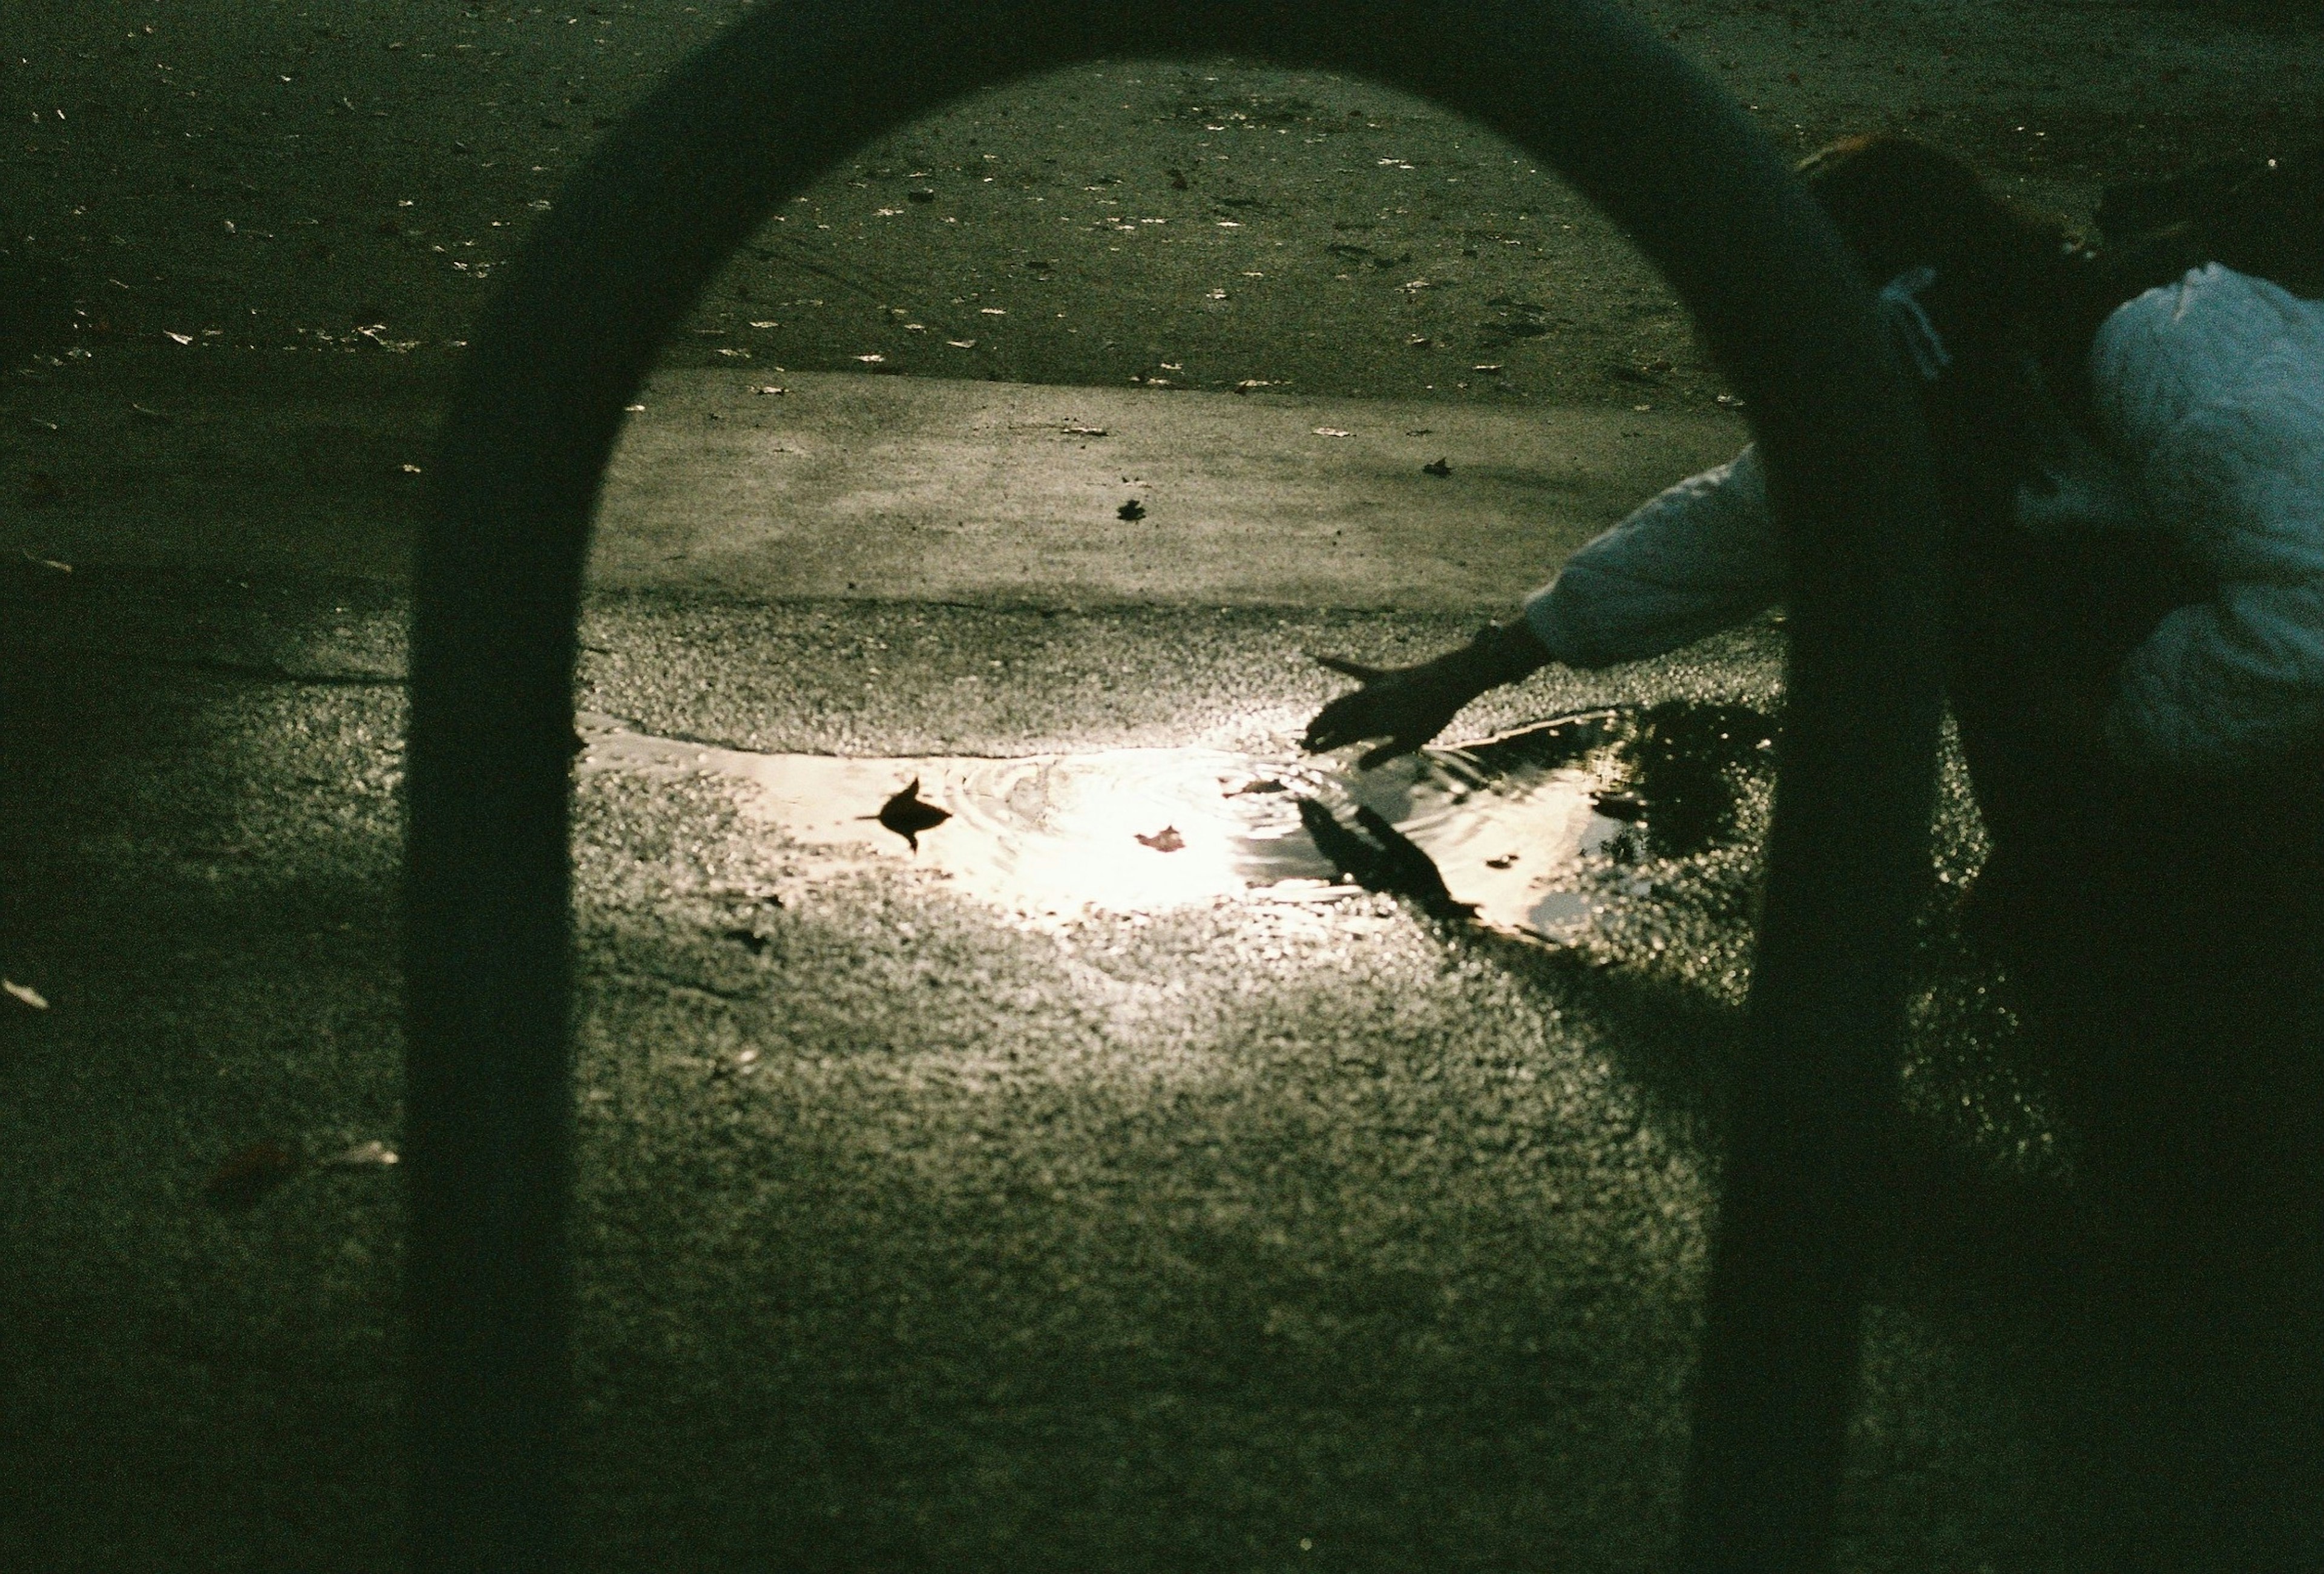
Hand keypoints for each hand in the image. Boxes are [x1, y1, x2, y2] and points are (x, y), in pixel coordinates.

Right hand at [1302, 649, 1491, 769]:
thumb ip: (1384, 754)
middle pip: (1335, 720)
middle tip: (1304, 743)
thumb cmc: (1433, 715)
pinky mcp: (1379, 676)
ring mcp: (1371, 690)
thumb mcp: (1410, 741)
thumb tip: (1360, 767)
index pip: (1341, 736)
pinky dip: (1336, 664)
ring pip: (1340, 702)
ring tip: (1314, 722)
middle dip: (1318, 731)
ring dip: (1325, 713)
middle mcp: (1367, 706)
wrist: (1447, 682)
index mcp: (1374, 723)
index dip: (1324, 743)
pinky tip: (1319, 658)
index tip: (1310, 751)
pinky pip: (1353, 669)